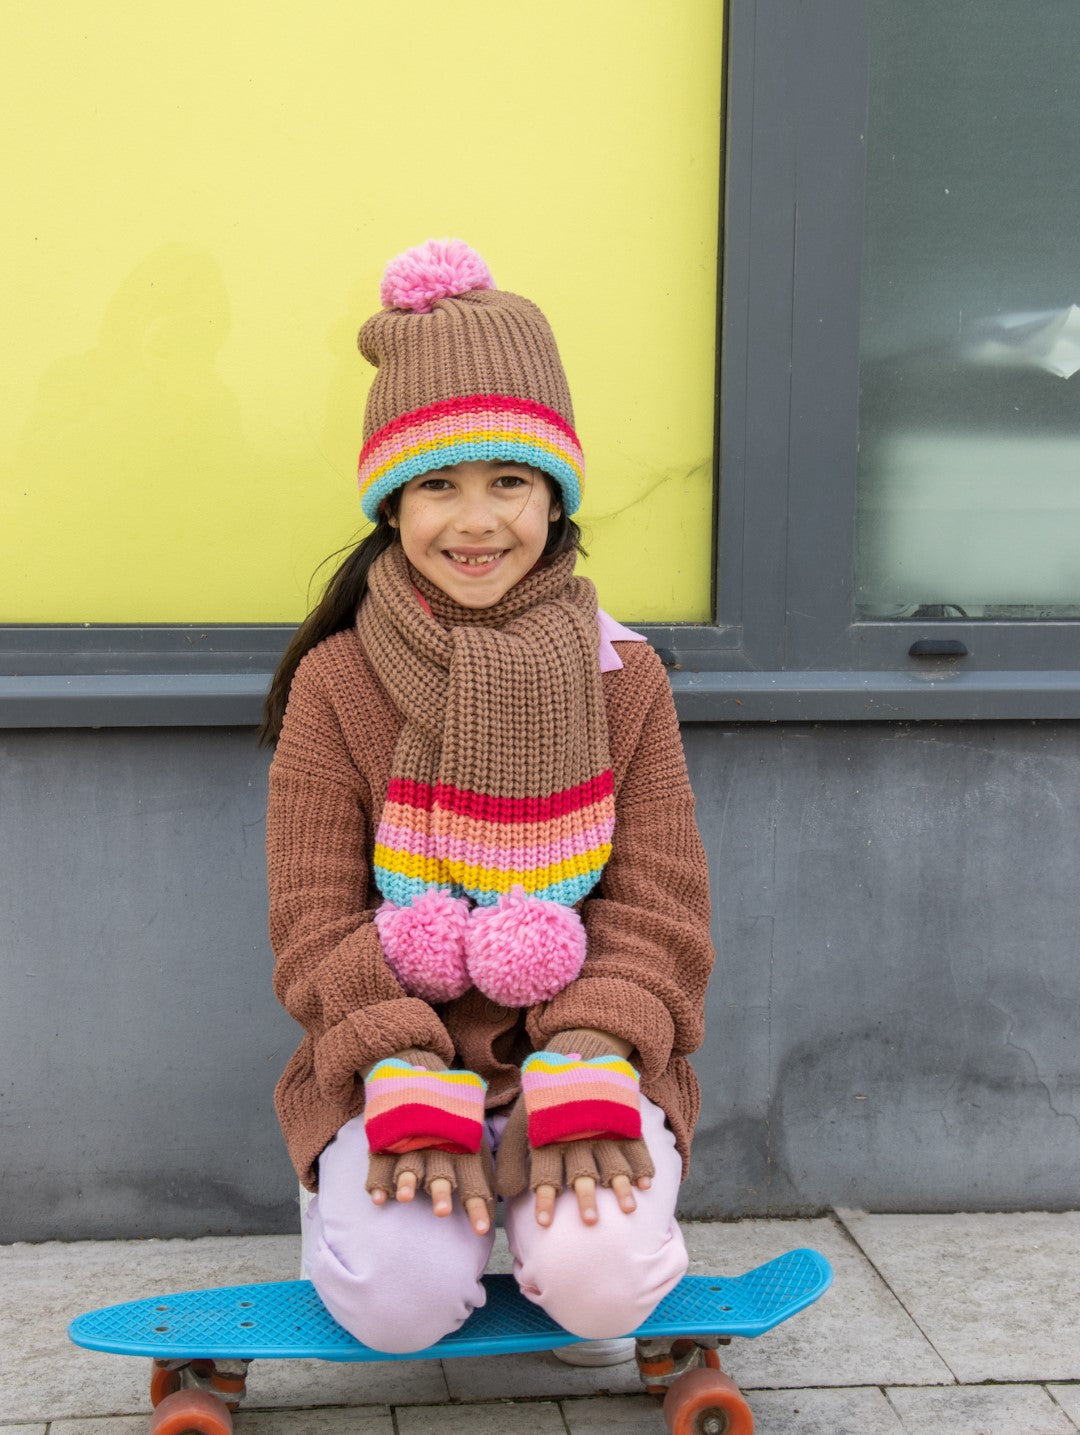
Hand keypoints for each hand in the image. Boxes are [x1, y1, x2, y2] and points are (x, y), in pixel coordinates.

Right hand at [363, 1047, 493, 1235]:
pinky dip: (378, 1179)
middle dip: (441, 1191)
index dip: (478, 1204)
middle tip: (442, 1212)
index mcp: (462, 1144)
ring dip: (408, 1181)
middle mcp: (437, 1143)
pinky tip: (378, 1198)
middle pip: (440, 1171)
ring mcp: (410, 1139)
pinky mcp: (387, 1138)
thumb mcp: (473, 1132)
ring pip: (409, 1163)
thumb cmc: (453, 1117)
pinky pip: (381, 1160)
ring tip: (405, 1198)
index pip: (473, 1178)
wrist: (419, 1070)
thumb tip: (511, 1191)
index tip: (483, 1230)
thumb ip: (487, 1163)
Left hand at [495, 1029, 654, 1225]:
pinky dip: (642, 1164)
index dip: (543, 1197)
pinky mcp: (622, 1119)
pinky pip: (635, 1144)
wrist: (573, 1056)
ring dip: (620, 1186)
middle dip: (585, 1196)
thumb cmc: (544, 1102)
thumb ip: (511, 1158)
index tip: (544, 1223)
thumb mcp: (522, 1123)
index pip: (544, 1171)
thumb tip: (506, 1193)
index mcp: (549, 1135)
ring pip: (613, 1160)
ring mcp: (603, 1126)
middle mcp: (576, 1133)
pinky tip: (646, 1183)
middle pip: (581, 1169)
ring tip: (627, 1209)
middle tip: (590, 1221)